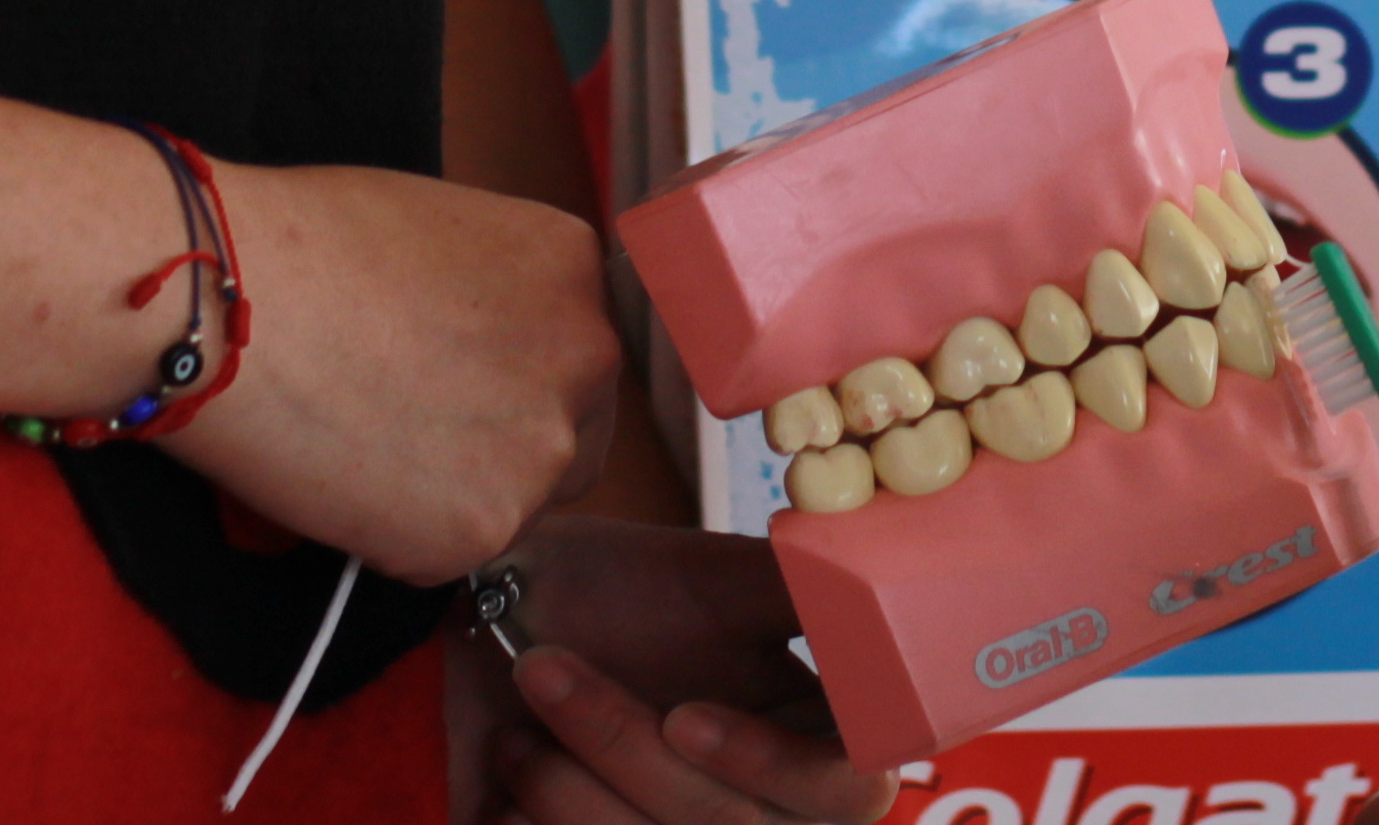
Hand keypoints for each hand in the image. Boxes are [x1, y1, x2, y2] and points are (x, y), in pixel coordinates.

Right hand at [167, 166, 619, 579]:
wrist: (233, 310)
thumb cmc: (307, 246)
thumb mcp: (444, 233)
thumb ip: (496, 296)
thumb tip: (485, 346)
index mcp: (573, 269)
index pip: (576, 352)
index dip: (514, 377)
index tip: (459, 385)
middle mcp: (585, 358)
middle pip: (573, 432)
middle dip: (509, 443)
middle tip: (419, 433)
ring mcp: (541, 449)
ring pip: (518, 500)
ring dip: (459, 494)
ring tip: (368, 449)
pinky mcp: (482, 530)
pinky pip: (451, 550)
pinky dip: (404, 537)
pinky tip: (348, 483)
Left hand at [454, 516, 885, 823]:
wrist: (494, 621)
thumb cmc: (617, 592)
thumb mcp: (717, 580)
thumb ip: (812, 591)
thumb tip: (884, 578)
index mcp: (817, 738)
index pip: (847, 789)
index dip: (773, 767)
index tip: (684, 717)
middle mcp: (768, 811)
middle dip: (622, 747)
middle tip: (543, 669)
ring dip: (564, 784)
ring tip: (516, 705)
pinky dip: (535, 817)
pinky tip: (505, 763)